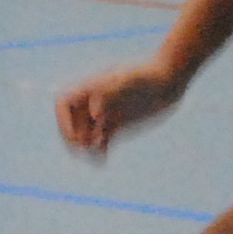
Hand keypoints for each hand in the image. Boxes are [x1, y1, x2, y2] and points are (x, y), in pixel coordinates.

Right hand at [56, 61, 183, 156]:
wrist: (169, 79)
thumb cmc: (149, 74)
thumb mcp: (130, 80)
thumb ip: (110, 92)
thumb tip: (95, 114)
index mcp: (92, 87)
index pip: (64, 103)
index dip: (63, 121)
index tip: (73, 136)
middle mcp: (95, 101)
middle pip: (72, 121)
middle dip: (73, 136)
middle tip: (84, 147)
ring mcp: (106, 113)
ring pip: (86, 133)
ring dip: (85, 145)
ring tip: (96, 152)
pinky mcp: (118, 123)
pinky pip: (102, 140)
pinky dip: (99, 150)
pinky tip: (103, 158)